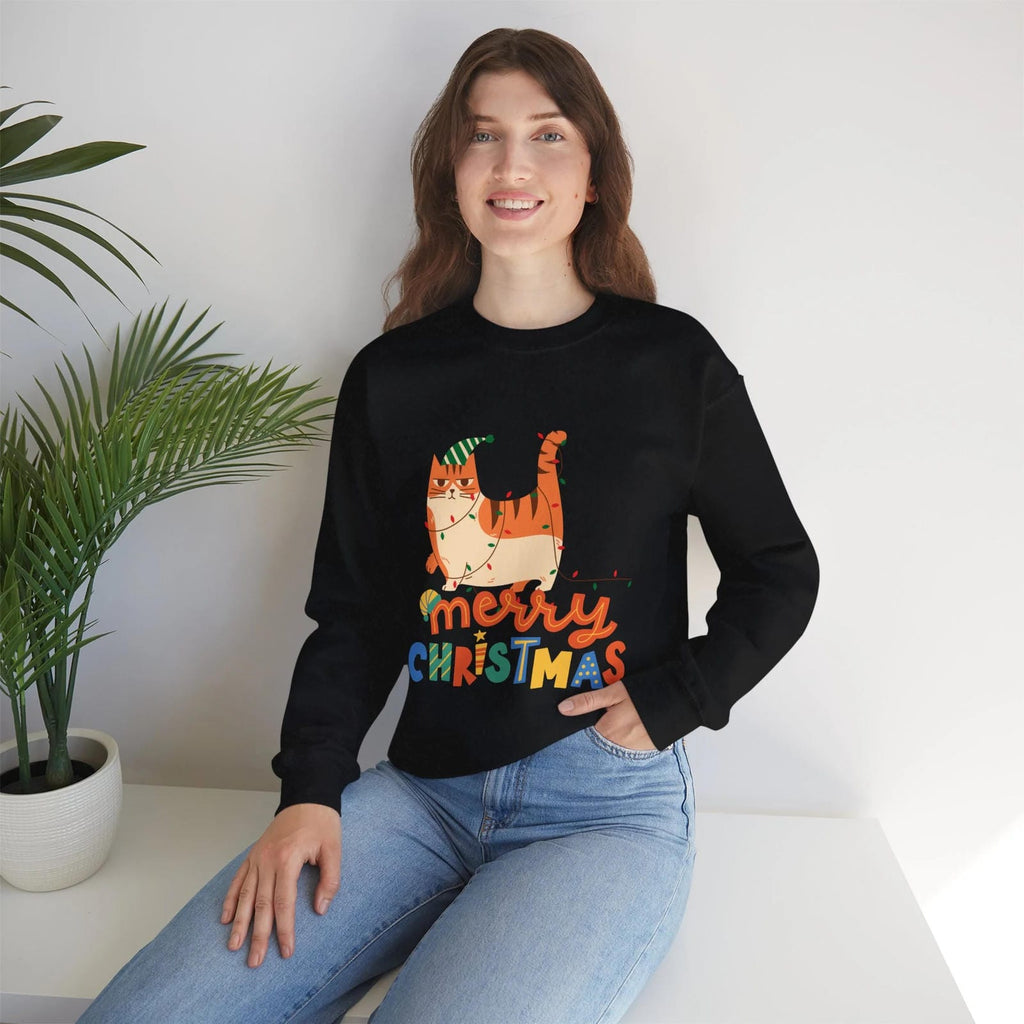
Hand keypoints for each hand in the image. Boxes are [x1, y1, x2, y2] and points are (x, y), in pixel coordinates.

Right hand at [221, 802, 340, 967]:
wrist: (307, 796)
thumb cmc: (322, 822)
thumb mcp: (334, 849)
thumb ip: (330, 880)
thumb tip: (319, 909)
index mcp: (288, 859)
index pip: (283, 903)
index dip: (284, 929)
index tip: (285, 951)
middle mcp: (268, 860)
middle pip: (260, 904)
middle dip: (257, 935)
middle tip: (254, 961)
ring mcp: (257, 857)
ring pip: (244, 895)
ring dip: (239, 922)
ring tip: (233, 946)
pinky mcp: (253, 854)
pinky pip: (238, 879)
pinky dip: (230, 899)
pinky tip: (225, 918)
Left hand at [557, 680, 657, 749]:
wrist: (682, 698)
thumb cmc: (645, 693)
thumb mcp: (614, 692)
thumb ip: (588, 701)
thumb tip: (562, 709)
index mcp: (608, 731)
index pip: (585, 734)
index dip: (583, 724)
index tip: (583, 716)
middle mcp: (619, 745)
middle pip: (599, 740)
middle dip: (599, 728)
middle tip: (609, 714)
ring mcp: (635, 750)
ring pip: (614, 744)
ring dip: (613, 734)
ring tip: (623, 717)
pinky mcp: (647, 749)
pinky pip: (629, 747)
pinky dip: (627, 737)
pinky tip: (633, 724)